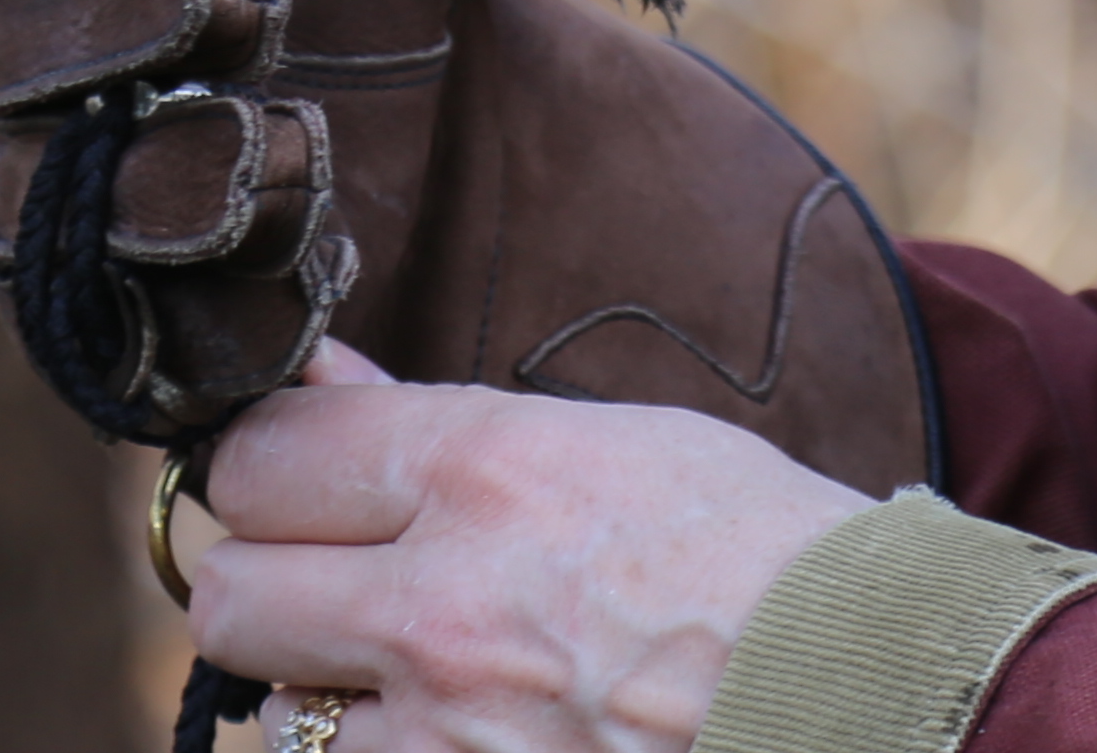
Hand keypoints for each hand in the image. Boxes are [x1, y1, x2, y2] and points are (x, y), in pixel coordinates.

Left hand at [188, 340, 879, 752]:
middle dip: (265, 588)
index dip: (270, 469)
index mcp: (484, 472)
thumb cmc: (760, 555)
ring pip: (279, 716)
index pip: (264, 455)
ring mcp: (443, 736)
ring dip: (329, 698)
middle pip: (229, 593)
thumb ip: (445, 425)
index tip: (296, 483)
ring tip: (427, 681)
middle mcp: (440, 605)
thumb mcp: (614, 445)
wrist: (868, 692)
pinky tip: (460, 736)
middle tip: (327, 589)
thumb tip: (319, 380)